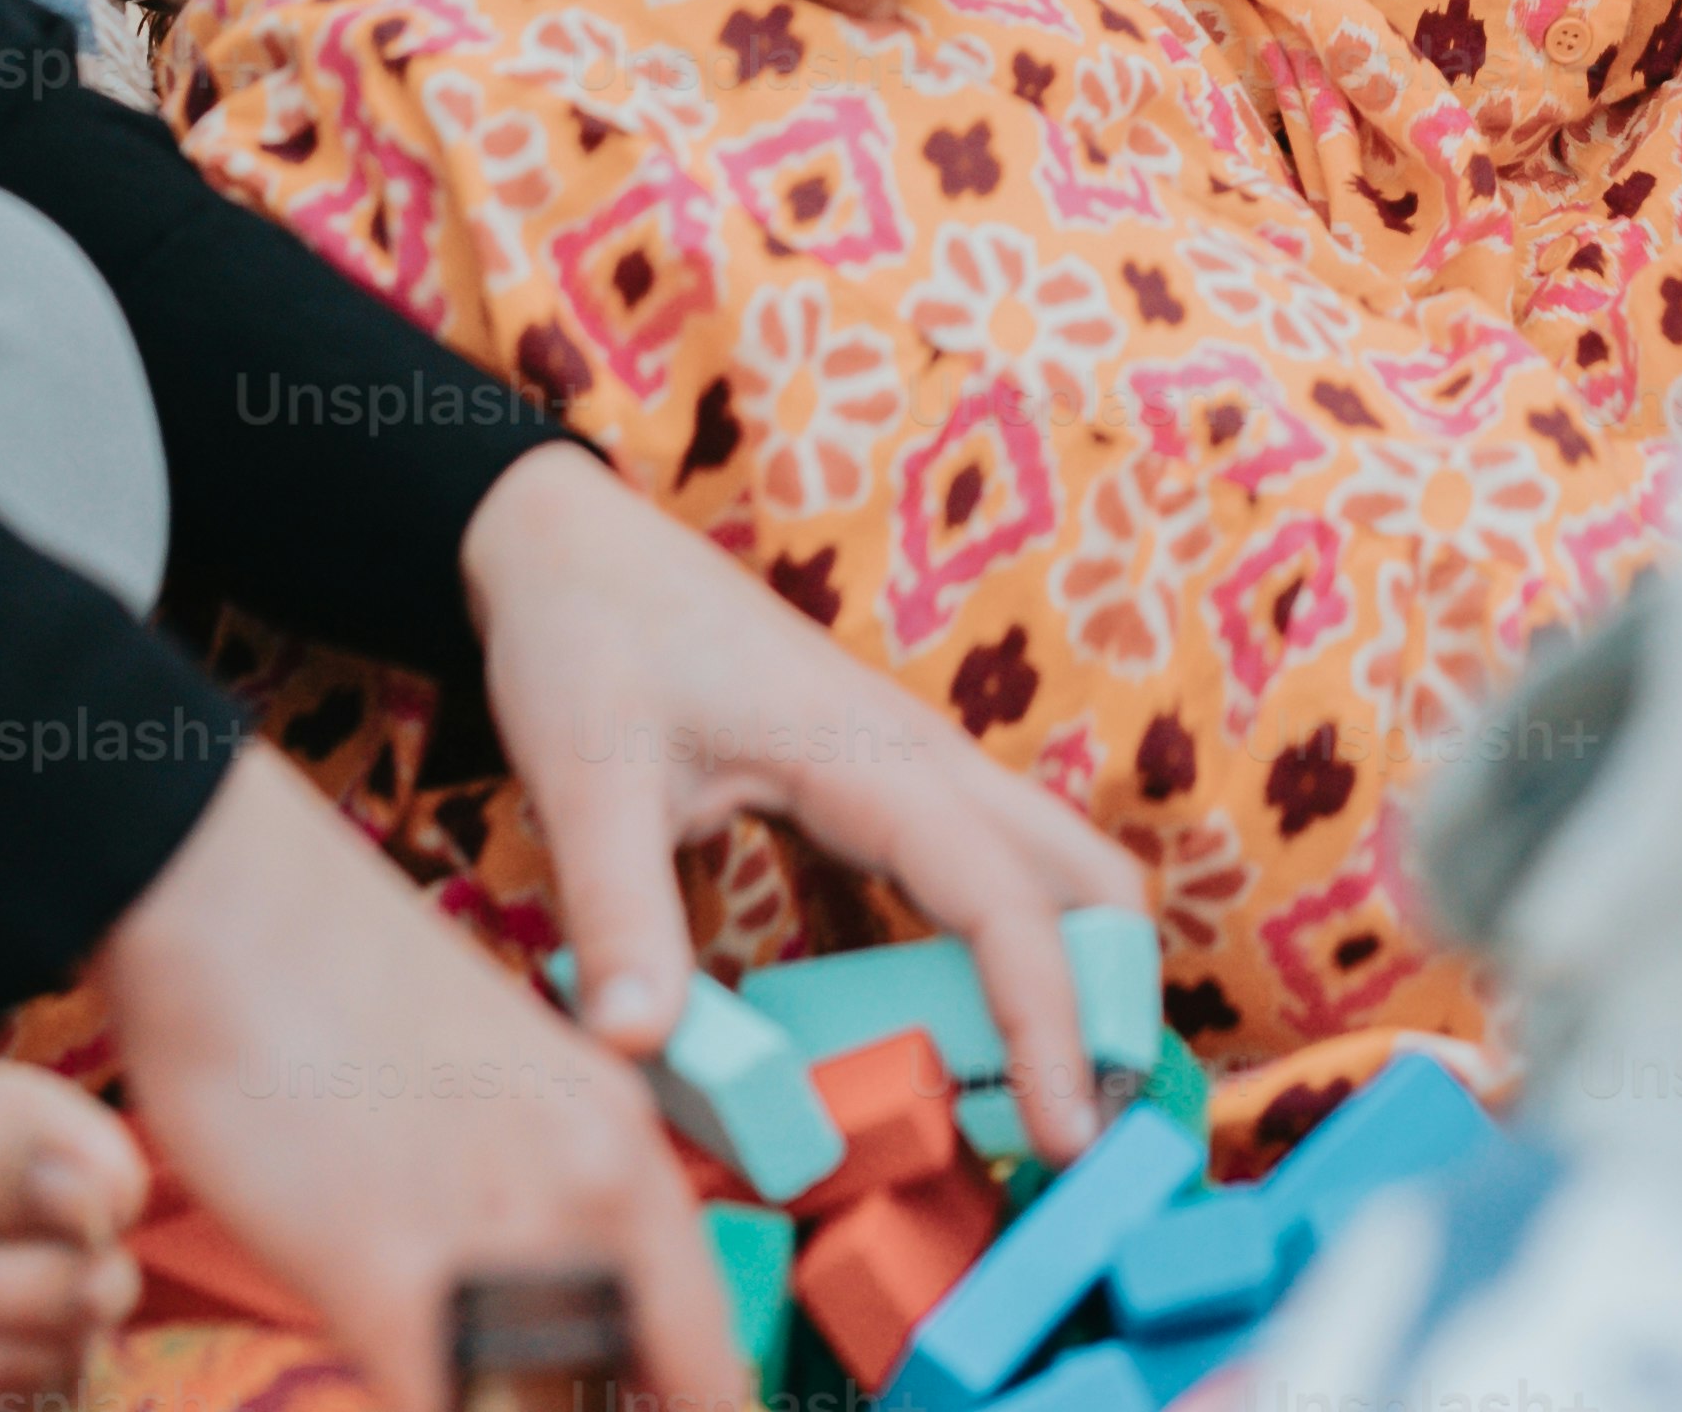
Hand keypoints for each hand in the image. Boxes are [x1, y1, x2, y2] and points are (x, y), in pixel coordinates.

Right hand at [97, 746, 755, 1411]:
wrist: (228, 894)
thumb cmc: (336, 989)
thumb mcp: (495, 1096)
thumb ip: (539, 1204)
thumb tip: (538, 1321)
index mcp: (627, 1151)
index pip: (707, 1365)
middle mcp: (598, 1197)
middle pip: (650, 1399)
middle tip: (505, 1399)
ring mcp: (503, 1239)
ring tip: (434, 1381)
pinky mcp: (388, 1278)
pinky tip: (383, 1383)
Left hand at [461, 443, 1148, 1159]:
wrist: (571, 545)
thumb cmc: (588, 641)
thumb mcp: (588, 781)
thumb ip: (620, 918)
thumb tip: (639, 1054)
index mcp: (874, 755)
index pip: (1004, 900)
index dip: (1046, 1020)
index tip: (1061, 1136)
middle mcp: (921, 760)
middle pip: (1083, 875)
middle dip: (1110, 999)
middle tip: (1076, 1130)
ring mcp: (907, 771)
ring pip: (1041, 875)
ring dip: (1059, 981)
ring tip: (1019, 1113)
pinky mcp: (874, 790)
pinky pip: (966, 883)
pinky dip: (981, 963)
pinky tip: (925, 1047)